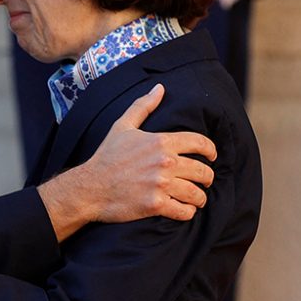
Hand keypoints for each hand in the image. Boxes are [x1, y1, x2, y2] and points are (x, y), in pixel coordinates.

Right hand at [38, 84, 216, 239]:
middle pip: (203, 171)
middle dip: (207, 178)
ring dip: (199, 198)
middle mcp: (164, 162)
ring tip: (196, 198)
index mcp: (160, 141)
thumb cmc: (106, 156)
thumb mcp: (122, 127)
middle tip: (203, 181)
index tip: (212, 156)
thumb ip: (143, 106)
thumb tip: (160, 88)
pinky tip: (184, 209)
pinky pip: (184, 211)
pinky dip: (187, 212)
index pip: (200, 143)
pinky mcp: (155, 205)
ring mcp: (161, 185)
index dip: (211, 150)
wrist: (88, 187)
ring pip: (197, 193)